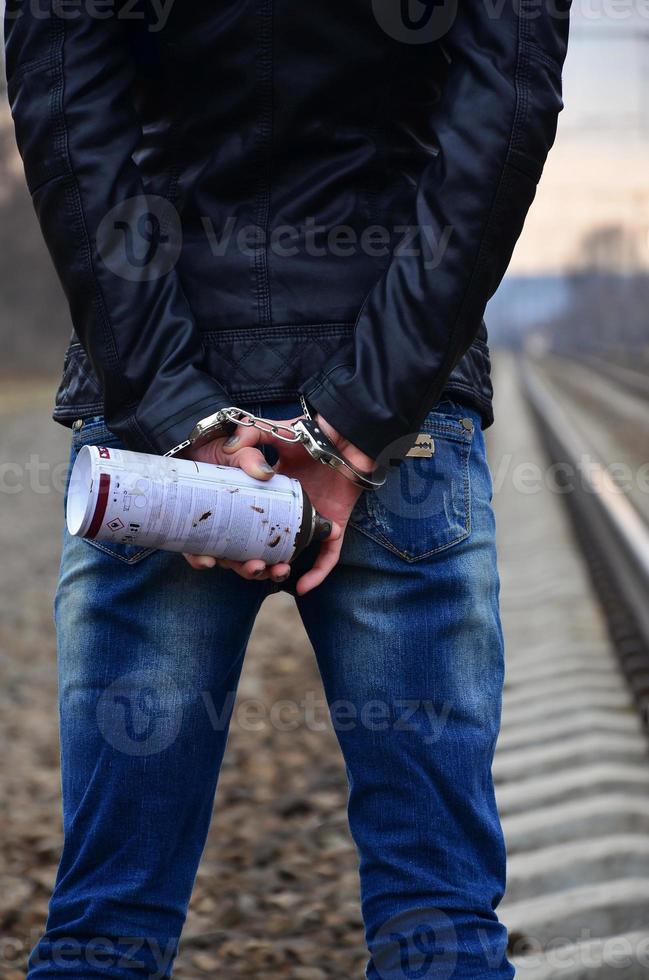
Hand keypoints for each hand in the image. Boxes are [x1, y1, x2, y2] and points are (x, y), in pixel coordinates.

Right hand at [183, 414, 374, 593]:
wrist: (344, 433)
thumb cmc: (309, 434)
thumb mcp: (273, 433)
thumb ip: (250, 435)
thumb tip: (228, 450)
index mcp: (268, 499)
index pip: (240, 530)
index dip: (222, 547)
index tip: (208, 557)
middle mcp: (286, 515)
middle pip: (261, 550)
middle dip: (247, 565)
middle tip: (239, 565)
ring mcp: (309, 523)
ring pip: (290, 558)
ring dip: (275, 572)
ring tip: (263, 571)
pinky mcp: (335, 526)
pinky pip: (327, 558)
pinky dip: (317, 574)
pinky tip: (302, 587)